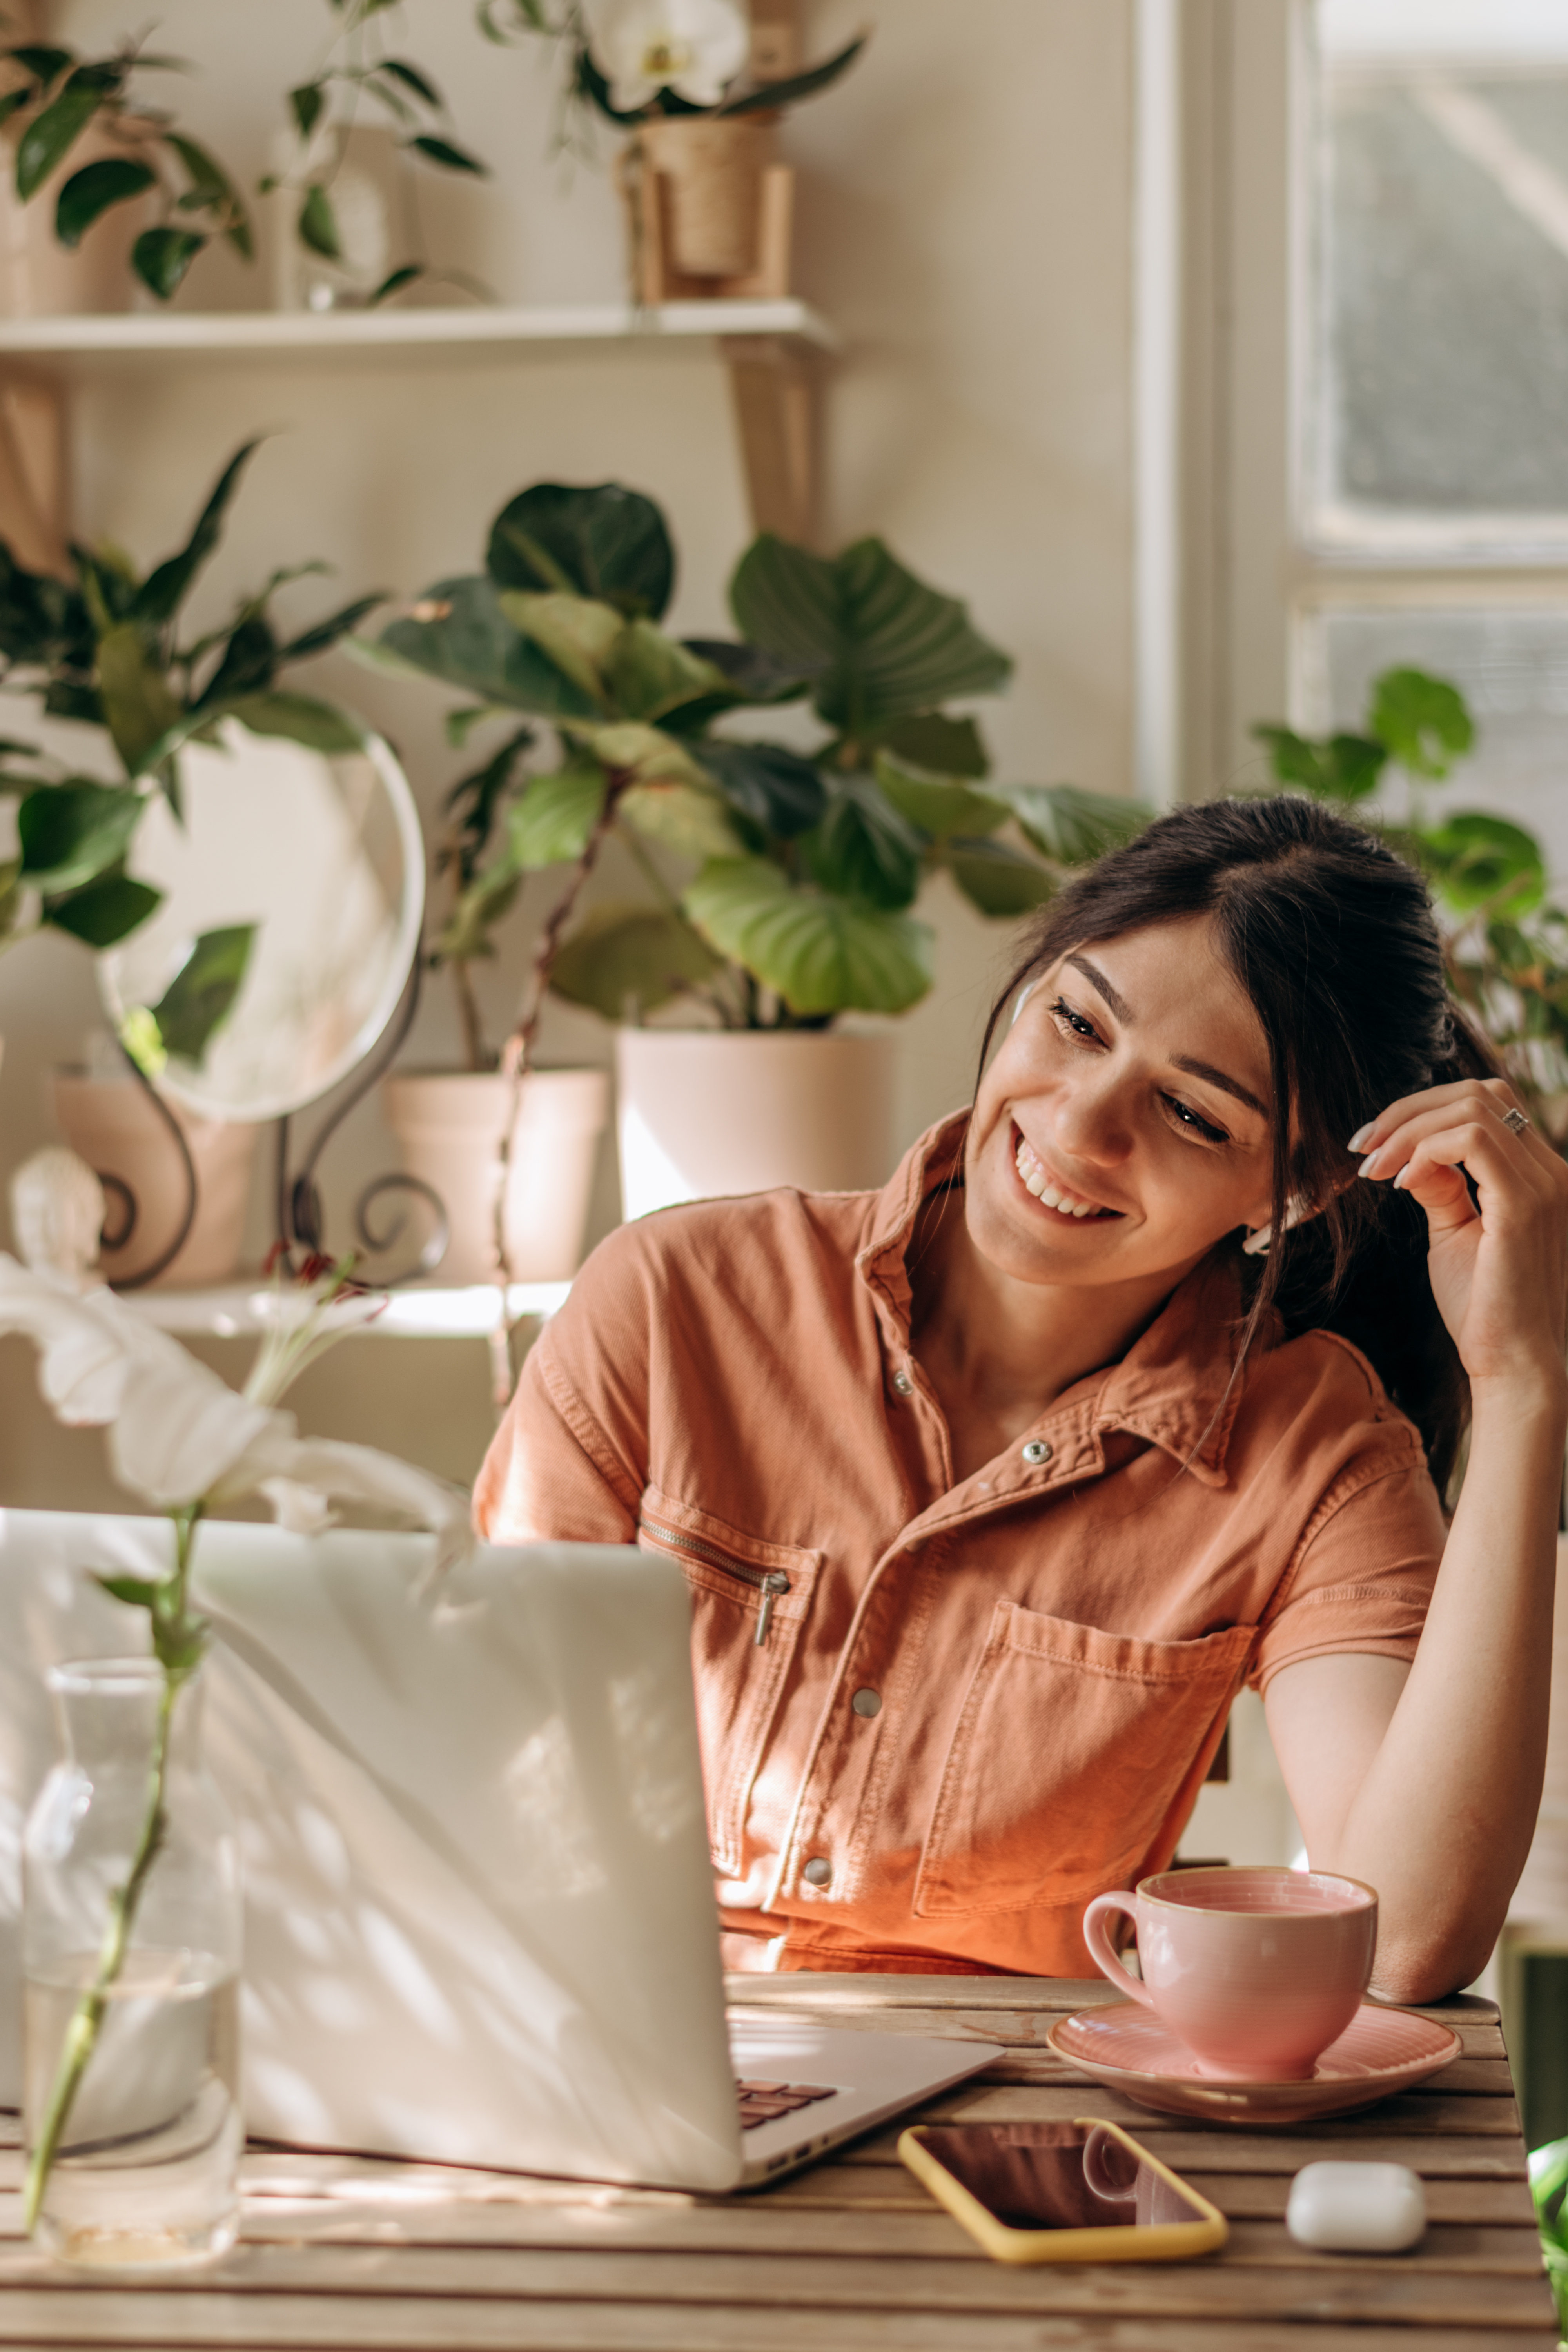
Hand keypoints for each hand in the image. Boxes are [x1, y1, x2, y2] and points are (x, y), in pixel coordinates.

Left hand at [1353, 1078, 1567, 1393]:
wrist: (1514, 1366)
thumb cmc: (1484, 1308)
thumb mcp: (1455, 1233)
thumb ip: (1441, 1187)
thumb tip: (1413, 1155)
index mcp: (1540, 1175)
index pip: (1488, 1105)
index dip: (1424, 1111)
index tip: (1375, 1147)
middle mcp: (1552, 1171)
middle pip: (1482, 1093)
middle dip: (1411, 1110)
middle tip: (1364, 1147)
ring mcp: (1546, 1185)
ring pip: (1474, 1109)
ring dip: (1409, 1129)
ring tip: (1374, 1167)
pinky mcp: (1527, 1206)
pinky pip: (1472, 1141)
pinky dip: (1425, 1149)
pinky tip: (1399, 1182)